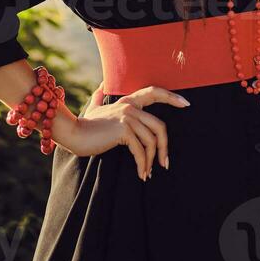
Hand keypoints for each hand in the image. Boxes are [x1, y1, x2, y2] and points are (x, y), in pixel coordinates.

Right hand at [67, 83, 191, 180]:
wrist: (73, 133)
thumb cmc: (84, 124)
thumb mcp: (94, 107)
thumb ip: (100, 96)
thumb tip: (101, 86)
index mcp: (127, 100)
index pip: (154, 92)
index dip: (171, 97)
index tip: (186, 104)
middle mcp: (130, 106)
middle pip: (159, 126)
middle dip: (165, 147)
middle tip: (165, 164)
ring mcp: (127, 117)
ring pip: (152, 140)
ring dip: (152, 161)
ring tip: (147, 173)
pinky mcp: (123, 131)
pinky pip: (141, 150)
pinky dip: (143, 165)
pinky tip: (141, 174)